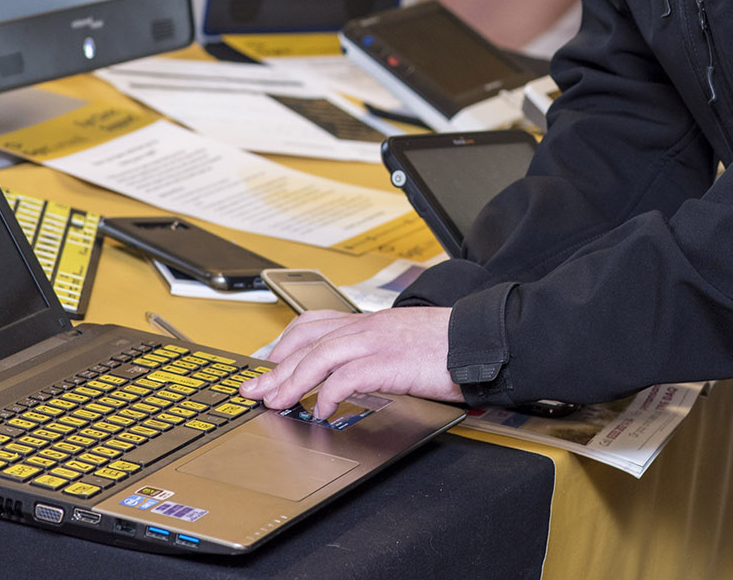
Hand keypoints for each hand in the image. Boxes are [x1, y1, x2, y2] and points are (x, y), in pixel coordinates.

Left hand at [239, 307, 460, 418]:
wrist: (478, 339)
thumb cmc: (448, 344)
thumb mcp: (405, 341)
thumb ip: (379, 352)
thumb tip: (357, 375)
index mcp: (370, 322)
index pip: (315, 323)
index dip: (285, 343)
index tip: (268, 363)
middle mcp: (368, 327)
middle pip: (308, 343)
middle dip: (275, 368)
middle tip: (255, 389)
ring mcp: (376, 342)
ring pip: (319, 357)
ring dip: (291, 381)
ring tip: (275, 401)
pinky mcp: (388, 362)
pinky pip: (346, 378)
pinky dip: (328, 394)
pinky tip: (321, 410)